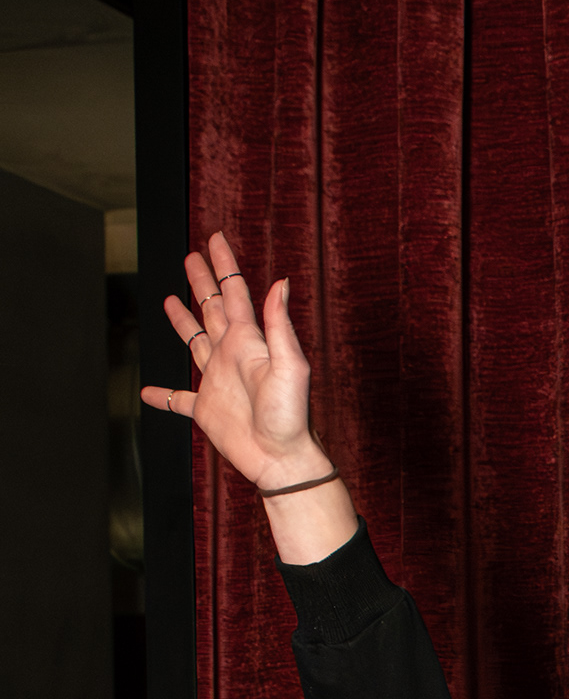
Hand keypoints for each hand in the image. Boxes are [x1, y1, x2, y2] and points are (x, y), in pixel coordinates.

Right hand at [147, 232, 321, 486]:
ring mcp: (217, 381)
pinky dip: (162, 395)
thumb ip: (280, 325)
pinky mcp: (206, 409)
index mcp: (249, 342)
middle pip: (212, 309)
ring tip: (171, 300)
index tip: (215, 239)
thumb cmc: (290, 416)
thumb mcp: (291, 365)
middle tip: (190, 257)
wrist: (280, 458)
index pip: (234, 294)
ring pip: (194, 342)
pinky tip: (148, 392)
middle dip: (202, 282)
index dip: (224, 265)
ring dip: (183, 321)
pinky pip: (178, 399)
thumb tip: (281, 283)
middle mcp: (231, 356)